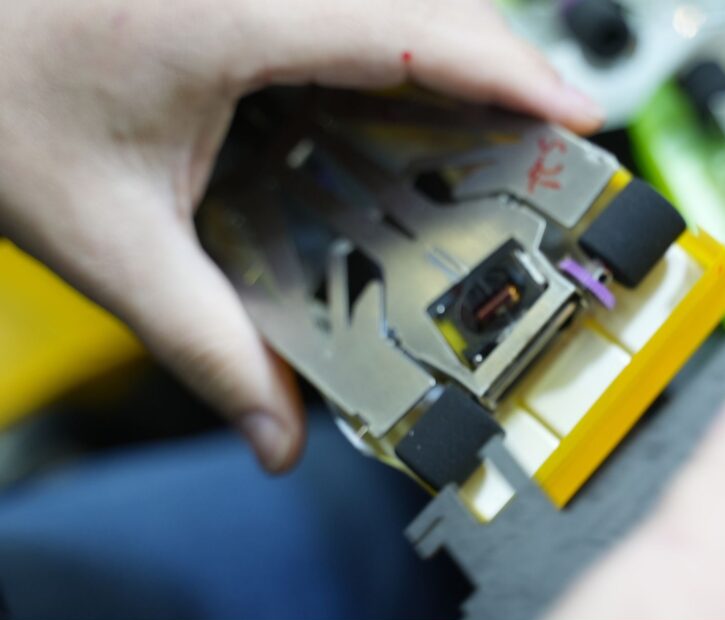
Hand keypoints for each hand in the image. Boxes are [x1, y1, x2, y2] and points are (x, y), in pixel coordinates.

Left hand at [0, 0, 602, 471]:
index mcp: (229, 14)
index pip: (411, 32)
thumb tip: (276, 433)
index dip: (512, 70)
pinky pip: (353, 3)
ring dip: (454, 48)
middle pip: (427, 0)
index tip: (581, 115)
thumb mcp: (105, 238)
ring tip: (492, 124)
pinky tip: (399, 98)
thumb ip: (204, 345)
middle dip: (502, 65)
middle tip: (546, 144)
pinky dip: (401, 41)